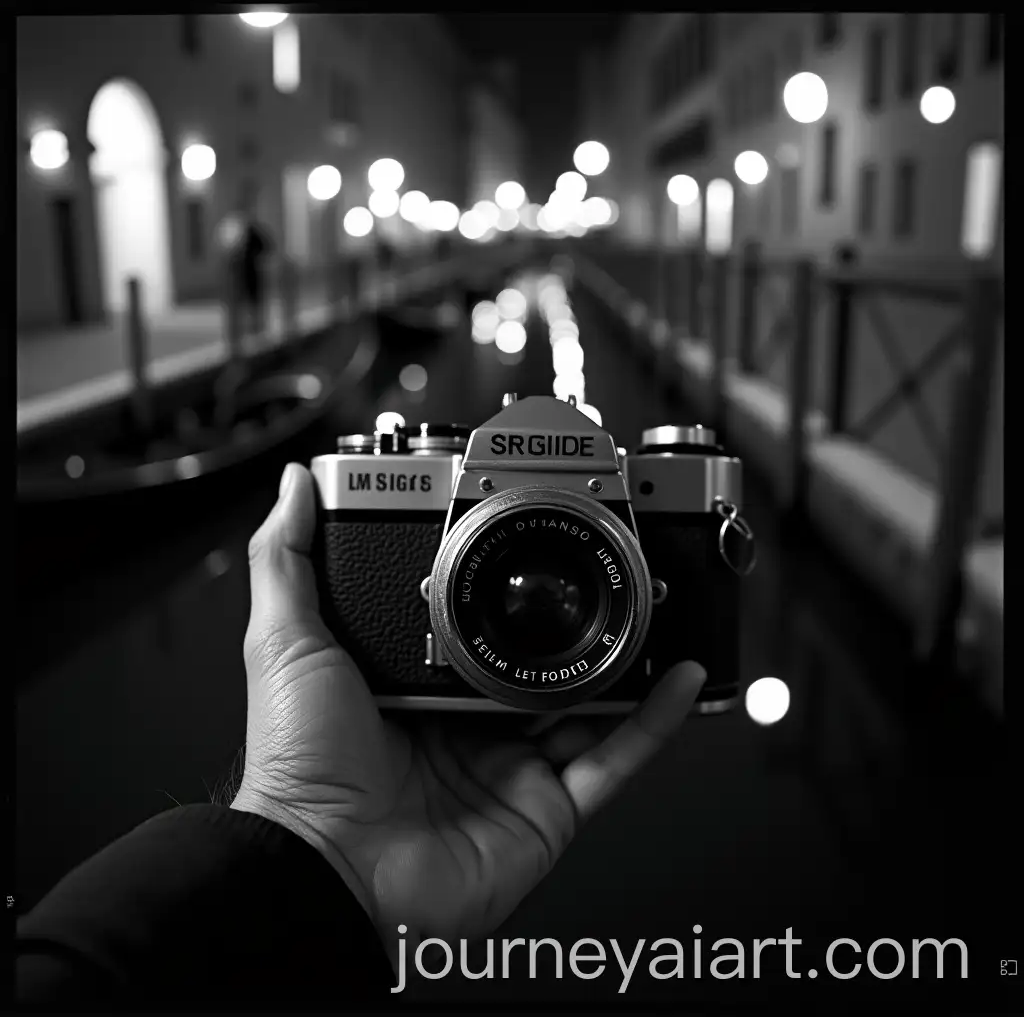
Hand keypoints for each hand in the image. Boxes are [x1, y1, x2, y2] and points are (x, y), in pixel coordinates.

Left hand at [232, 463, 705, 956]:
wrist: (325, 868)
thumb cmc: (298, 766)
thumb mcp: (287, 642)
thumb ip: (288, 558)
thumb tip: (295, 486)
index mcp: (421, 680)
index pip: (476, 618)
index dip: (505, 580)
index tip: (531, 534)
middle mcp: (471, 722)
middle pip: (539, 658)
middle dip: (575, 618)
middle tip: (606, 568)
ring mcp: (513, 765)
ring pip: (588, 704)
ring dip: (629, 661)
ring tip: (661, 607)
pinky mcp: (549, 808)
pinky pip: (617, 761)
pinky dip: (656, 723)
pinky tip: (683, 678)